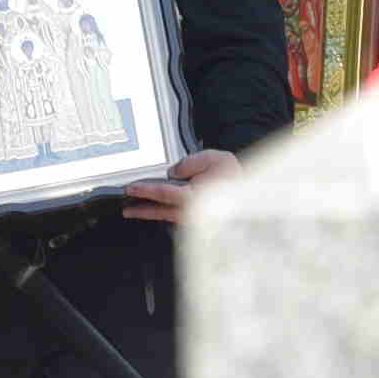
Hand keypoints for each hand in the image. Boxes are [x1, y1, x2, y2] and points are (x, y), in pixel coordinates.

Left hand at [122, 147, 241, 222]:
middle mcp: (194, 210)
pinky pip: (176, 216)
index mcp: (196, 196)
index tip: (130, 189)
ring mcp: (196, 216)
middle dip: (142, 210)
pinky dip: (163, 213)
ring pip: (167, 216)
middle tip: (125, 209)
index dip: (144, 191)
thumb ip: (190, 163)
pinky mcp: (199, 218)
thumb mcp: (213, 159)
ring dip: (150, 213)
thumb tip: (173, 172)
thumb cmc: (233, 176)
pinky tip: (155, 210)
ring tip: (133, 210)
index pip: (163, 193)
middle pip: (161, 211)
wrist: (252, 191)